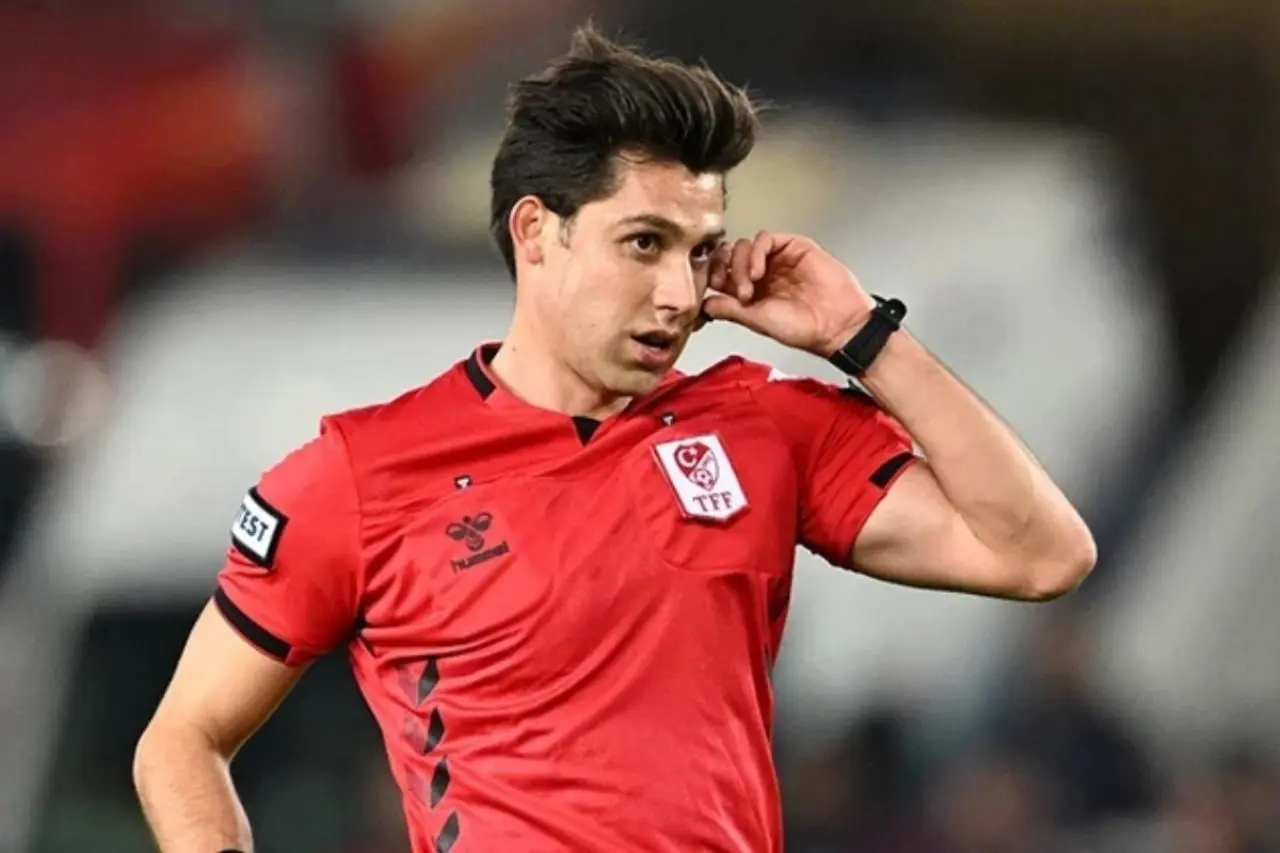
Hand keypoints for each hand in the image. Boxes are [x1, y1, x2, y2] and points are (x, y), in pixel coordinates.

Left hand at [701, 231, 874, 356]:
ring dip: (739, 265)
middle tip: (730, 287)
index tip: (710, 287)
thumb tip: (702, 304)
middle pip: (728, 255)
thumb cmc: (803, 328)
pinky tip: (758, 271)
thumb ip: (728, 309)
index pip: (721, 272)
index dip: (712, 275)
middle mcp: (763, 273)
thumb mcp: (756, 320)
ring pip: (743, 245)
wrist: (836, 324)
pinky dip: (756, 252)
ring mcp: (778, 259)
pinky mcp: (794, 246)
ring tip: (749, 288)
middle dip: (723, 268)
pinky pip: (766, 238)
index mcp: (751, 291)